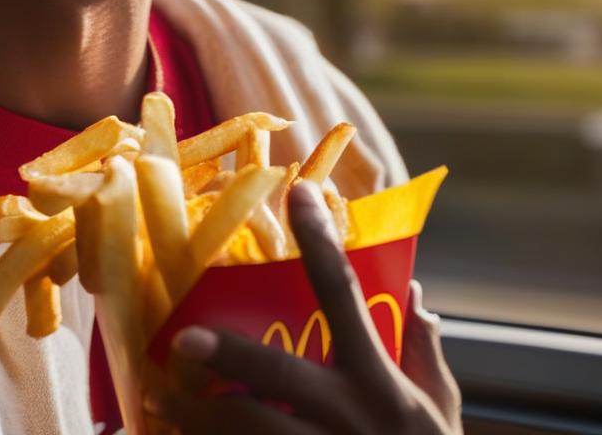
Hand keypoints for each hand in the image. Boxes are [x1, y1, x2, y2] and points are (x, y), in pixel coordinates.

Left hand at [149, 181, 462, 433]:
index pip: (346, 294)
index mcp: (380, 381)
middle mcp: (349, 416)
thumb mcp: (442, 409)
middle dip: (229, 355)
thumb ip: (426, 351)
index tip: (297, 191)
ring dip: (200, 416)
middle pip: (280, 375)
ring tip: (159, 398)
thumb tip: (416, 291)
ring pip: (251, 432)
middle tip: (182, 337)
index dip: (321, 241)